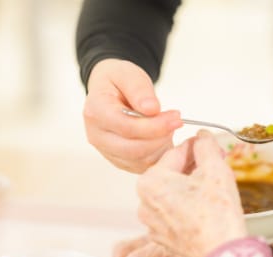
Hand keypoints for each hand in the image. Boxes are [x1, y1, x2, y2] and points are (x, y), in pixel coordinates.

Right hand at [83, 58, 183, 172]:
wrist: (110, 92)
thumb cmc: (118, 81)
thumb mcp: (128, 74)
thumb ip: (139, 90)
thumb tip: (151, 109)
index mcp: (96, 111)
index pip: (127, 127)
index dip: (155, 125)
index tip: (176, 116)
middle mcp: (97, 135)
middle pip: (133, 148)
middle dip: (161, 137)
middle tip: (176, 121)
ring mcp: (107, 151)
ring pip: (140, 160)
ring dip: (160, 146)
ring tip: (168, 126)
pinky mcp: (119, 160)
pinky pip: (142, 165)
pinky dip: (157, 154)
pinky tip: (162, 137)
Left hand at [137, 132, 247, 256]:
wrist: (222, 255)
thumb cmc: (218, 215)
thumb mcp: (216, 169)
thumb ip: (206, 145)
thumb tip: (202, 136)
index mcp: (151, 181)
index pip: (177, 152)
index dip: (198, 146)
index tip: (211, 145)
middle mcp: (144, 202)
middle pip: (172, 174)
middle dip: (194, 168)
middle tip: (217, 167)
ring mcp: (151, 223)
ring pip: (173, 194)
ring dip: (191, 188)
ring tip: (214, 191)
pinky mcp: (162, 239)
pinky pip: (174, 214)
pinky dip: (188, 208)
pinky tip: (207, 210)